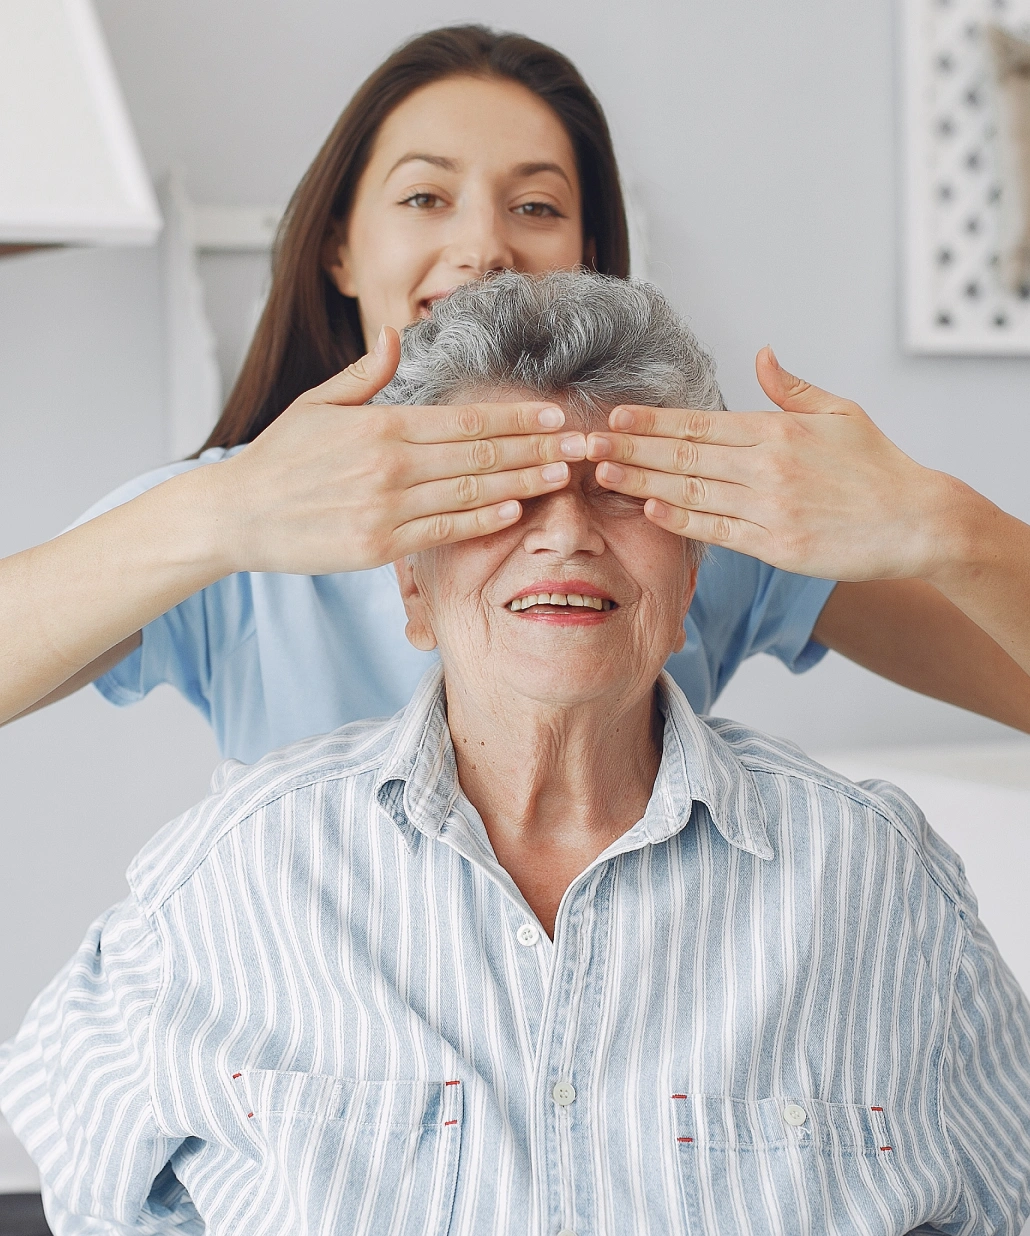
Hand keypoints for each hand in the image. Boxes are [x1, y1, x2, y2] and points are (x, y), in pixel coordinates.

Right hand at [212, 328, 584, 574]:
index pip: (465, 419)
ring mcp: (384, 507)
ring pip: (470, 492)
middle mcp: (389, 463)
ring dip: (524, 483)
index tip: (553, 414)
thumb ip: (366, 373)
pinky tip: (516, 511)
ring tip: (564, 475)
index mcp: (380, 424)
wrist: (236, 513)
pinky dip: (482, 521)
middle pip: (479, 454)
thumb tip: (399, 333)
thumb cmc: (278, 457)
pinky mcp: (377, 546)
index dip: (515, 417)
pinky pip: (442, 531)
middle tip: (582, 445)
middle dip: (538, 448)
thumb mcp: (317, 403)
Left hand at [586, 347, 954, 581]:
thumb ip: (791, 388)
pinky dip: (681, 519)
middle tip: (589, 441)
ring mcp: (770, 507)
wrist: (917, 520)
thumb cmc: (878, 467)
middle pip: (686, 455)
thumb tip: (761, 353)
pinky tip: (649, 508)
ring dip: (643, 480)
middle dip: (633, 447)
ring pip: (693, 491)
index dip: (654, 420)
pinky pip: (718, 530)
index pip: (701, 423)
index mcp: (778, 430)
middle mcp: (768, 466)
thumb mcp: (840, 412)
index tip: (616, 415)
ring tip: (604, 471)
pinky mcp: (776, 545)